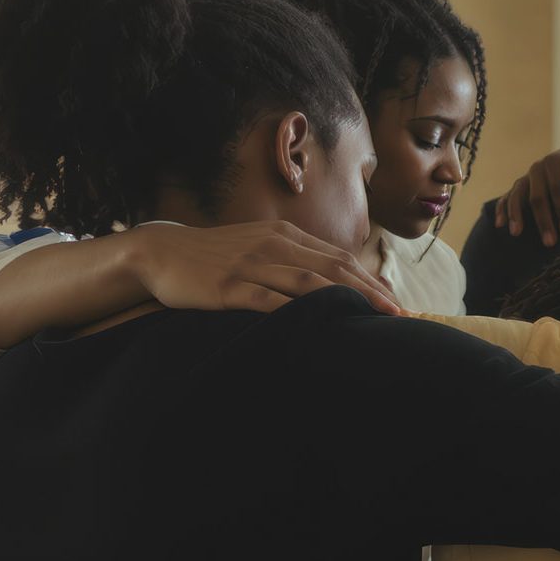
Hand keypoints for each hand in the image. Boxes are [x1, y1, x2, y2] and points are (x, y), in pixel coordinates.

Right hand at [129, 221, 401, 316]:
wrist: (162, 252)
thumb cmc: (218, 255)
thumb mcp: (261, 247)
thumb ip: (295, 258)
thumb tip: (336, 279)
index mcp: (285, 236)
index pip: (339, 258)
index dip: (371, 279)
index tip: (395, 300)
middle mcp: (274, 246)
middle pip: (333, 269)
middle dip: (370, 292)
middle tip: (398, 314)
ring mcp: (251, 265)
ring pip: (308, 282)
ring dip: (344, 301)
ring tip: (371, 319)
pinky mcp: (229, 286)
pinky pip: (267, 300)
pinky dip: (295, 311)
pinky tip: (317, 324)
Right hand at [492, 147, 559, 245]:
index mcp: (556, 161)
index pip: (558, 188)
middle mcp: (538, 168)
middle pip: (537, 196)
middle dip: (543, 220)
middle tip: (550, 242)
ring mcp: (526, 177)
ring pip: (517, 196)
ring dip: (517, 216)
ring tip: (516, 233)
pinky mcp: (518, 187)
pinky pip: (506, 198)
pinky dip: (502, 209)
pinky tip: (499, 224)